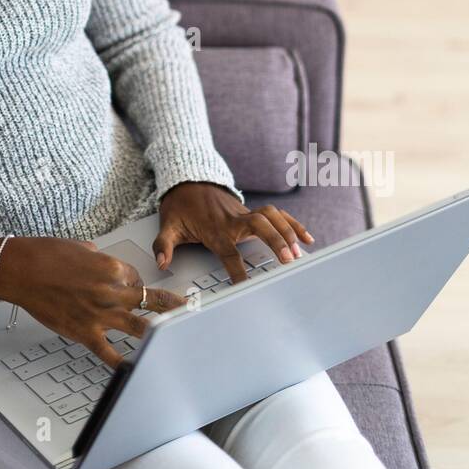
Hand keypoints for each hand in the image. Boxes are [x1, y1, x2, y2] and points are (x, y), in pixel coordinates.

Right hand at [0, 236, 188, 369]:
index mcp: (112, 267)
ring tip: (176, 340)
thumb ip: (97, 257)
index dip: (134, 283)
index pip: (136, 278)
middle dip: (172, 307)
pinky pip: (108, 352)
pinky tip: (133, 370)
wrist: (21, 270)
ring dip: (160, 333)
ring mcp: (100, 314)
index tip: (132, 288)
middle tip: (189, 311)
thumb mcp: (80, 248)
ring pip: (139, 327)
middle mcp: (111, 291)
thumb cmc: (46, 255)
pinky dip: (122, 363)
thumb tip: (101, 262)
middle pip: (150, 300)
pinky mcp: (85, 332)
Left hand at [153, 181, 314, 284]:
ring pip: (272, 216)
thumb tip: (161, 262)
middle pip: (259, 226)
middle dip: (274, 241)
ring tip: (299, 254)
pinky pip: (277, 215)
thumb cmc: (180, 206)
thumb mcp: (168, 226)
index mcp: (214, 229)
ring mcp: (245, 214)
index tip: (246, 287)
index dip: (237, 270)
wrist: (187, 181)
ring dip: (287, 233)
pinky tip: (307, 239)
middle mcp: (233, 220)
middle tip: (287, 260)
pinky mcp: (252, 212)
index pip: (228, 253)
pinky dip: (293, 225)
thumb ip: (164, 245)